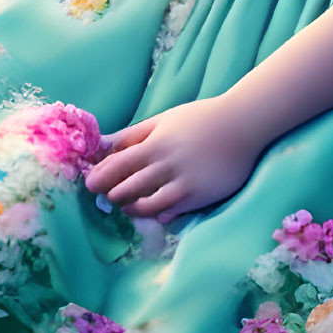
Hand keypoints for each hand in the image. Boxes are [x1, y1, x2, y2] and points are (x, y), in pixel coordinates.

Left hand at [82, 96, 261, 224]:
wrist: (242, 125)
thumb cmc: (200, 119)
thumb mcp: (164, 120)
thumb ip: (135, 134)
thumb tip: (105, 144)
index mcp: (155, 144)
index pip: (117, 166)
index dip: (99, 177)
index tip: (90, 184)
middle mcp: (165, 166)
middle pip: (127, 188)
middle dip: (112, 194)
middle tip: (107, 197)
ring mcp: (182, 184)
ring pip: (145, 205)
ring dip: (131, 207)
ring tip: (127, 205)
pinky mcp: (197, 198)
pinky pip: (169, 212)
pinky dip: (157, 214)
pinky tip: (155, 211)